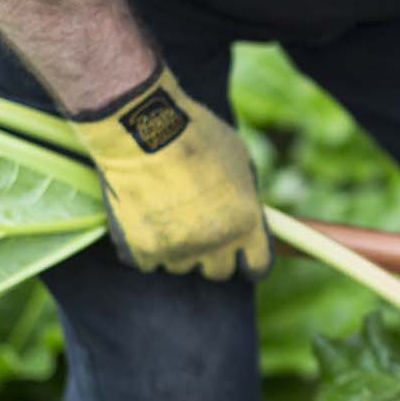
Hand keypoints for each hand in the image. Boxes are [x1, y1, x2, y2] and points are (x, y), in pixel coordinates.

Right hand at [69, 62, 271, 280]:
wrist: (143, 128)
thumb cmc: (196, 135)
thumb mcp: (240, 160)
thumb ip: (245, 197)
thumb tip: (247, 216)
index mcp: (246, 222)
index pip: (257, 266)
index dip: (249, 261)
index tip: (241, 256)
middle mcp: (215, 243)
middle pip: (219, 272)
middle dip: (213, 255)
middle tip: (198, 228)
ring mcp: (177, 250)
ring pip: (181, 266)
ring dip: (177, 248)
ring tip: (166, 212)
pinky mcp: (141, 250)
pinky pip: (147, 262)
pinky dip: (145, 247)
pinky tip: (143, 218)